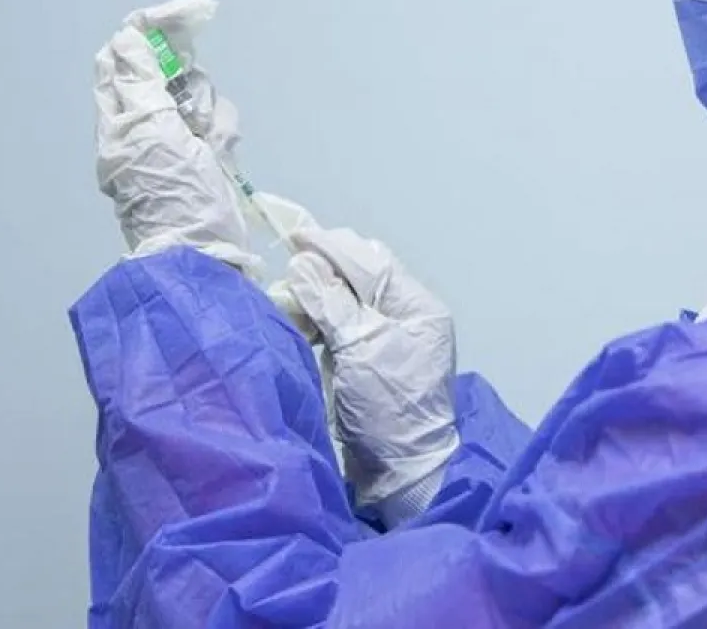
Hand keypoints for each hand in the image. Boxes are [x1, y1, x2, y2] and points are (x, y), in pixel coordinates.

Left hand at [94, 0, 258, 275]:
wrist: (205, 258)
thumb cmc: (179, 200)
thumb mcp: (156, 135)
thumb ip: (140, 85)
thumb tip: (127, 40)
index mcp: (119, 121)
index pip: (124, 57)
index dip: (151, 32)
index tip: (188, 18)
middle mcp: (139, 127)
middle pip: (166, 75)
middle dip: (192, 85)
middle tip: (200, 118)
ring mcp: (171, 142)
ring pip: (197, 98)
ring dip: (213, 114)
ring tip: (213, 147)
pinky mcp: (198, 156)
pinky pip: (215, 125)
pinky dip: (223, 134)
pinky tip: (223, 157)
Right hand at [261, 194, 459, 525]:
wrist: (401, 471)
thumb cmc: (388, 409)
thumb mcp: (360, 350)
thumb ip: (333, 304)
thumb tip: (304, 263)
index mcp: (418, 308)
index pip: (371, 263)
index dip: (331, 246)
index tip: (293, 235)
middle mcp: (408, 316)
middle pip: (363, 274)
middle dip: (325, 265)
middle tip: (288, 267)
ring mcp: (392, 337)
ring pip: (351, 295)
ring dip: (320, 291)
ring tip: (290, 296)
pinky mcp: (372, 357)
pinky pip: (345, 321)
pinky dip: (322, 316)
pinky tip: (301, 317)